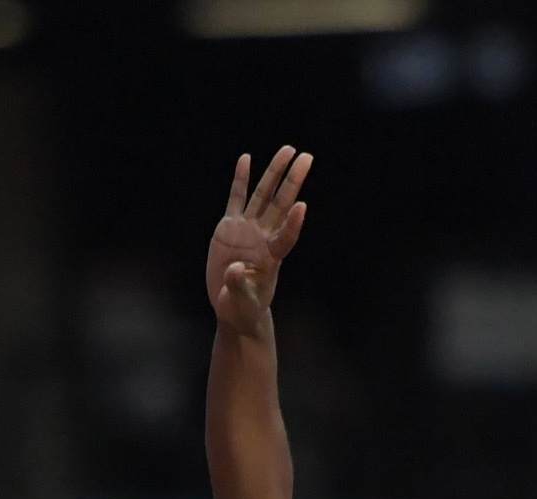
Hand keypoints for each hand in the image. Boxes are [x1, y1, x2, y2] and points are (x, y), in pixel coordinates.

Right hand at [206, 147, 310, 334]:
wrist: (233, 307)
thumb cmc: (242, 309)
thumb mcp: (241, 304)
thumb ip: (239, 287)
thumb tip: (234, 270)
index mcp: (270, 258)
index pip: (285, 237)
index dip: (293, 224)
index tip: (302, 206)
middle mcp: (263, 238)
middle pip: (280, 205)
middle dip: (292, 181)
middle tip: (306, 157)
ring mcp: (247, 230)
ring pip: (263, 196)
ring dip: (275, 173)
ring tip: (288, 151)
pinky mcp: (230, 228)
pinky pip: (236, 199)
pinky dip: (241, 180)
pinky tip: (246, 159)